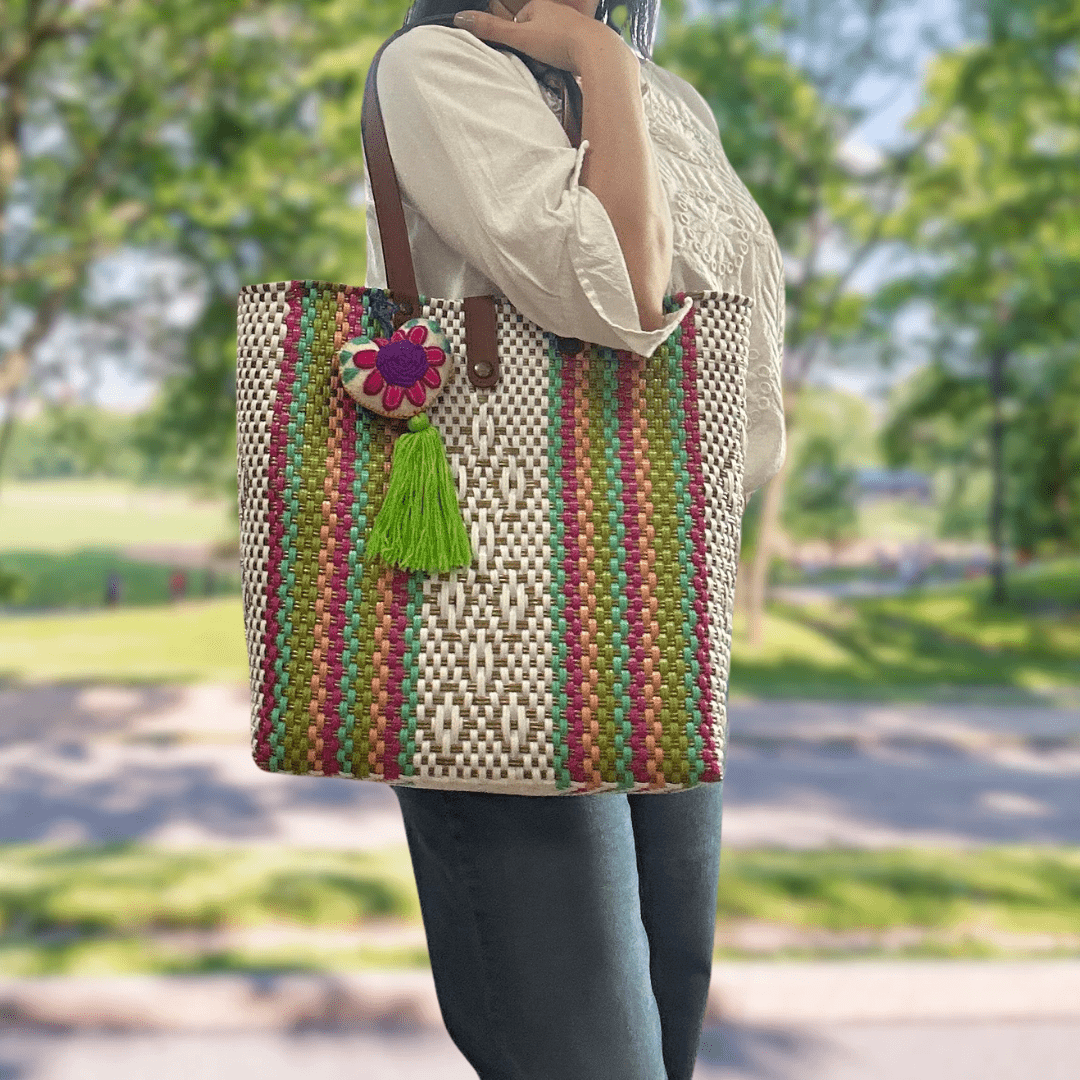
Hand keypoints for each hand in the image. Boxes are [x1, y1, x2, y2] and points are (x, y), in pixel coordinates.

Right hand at [453, 0, 612, 75]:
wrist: (596, 51)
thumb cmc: (559, 41)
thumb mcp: (519, 36)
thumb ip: (491, 30)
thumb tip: (460, 19)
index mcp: (537, 6)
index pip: (517, 21)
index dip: (514, 37)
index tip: (516, 50)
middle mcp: (554, 11)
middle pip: (534, 30)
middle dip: (531, 44)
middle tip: (534, 59)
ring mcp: (569, 25)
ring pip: (550, 40)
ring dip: (547, 52)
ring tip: (550, 63)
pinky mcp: (581, 41)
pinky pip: (565, 49)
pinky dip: (562, 57)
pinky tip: (564, 65)